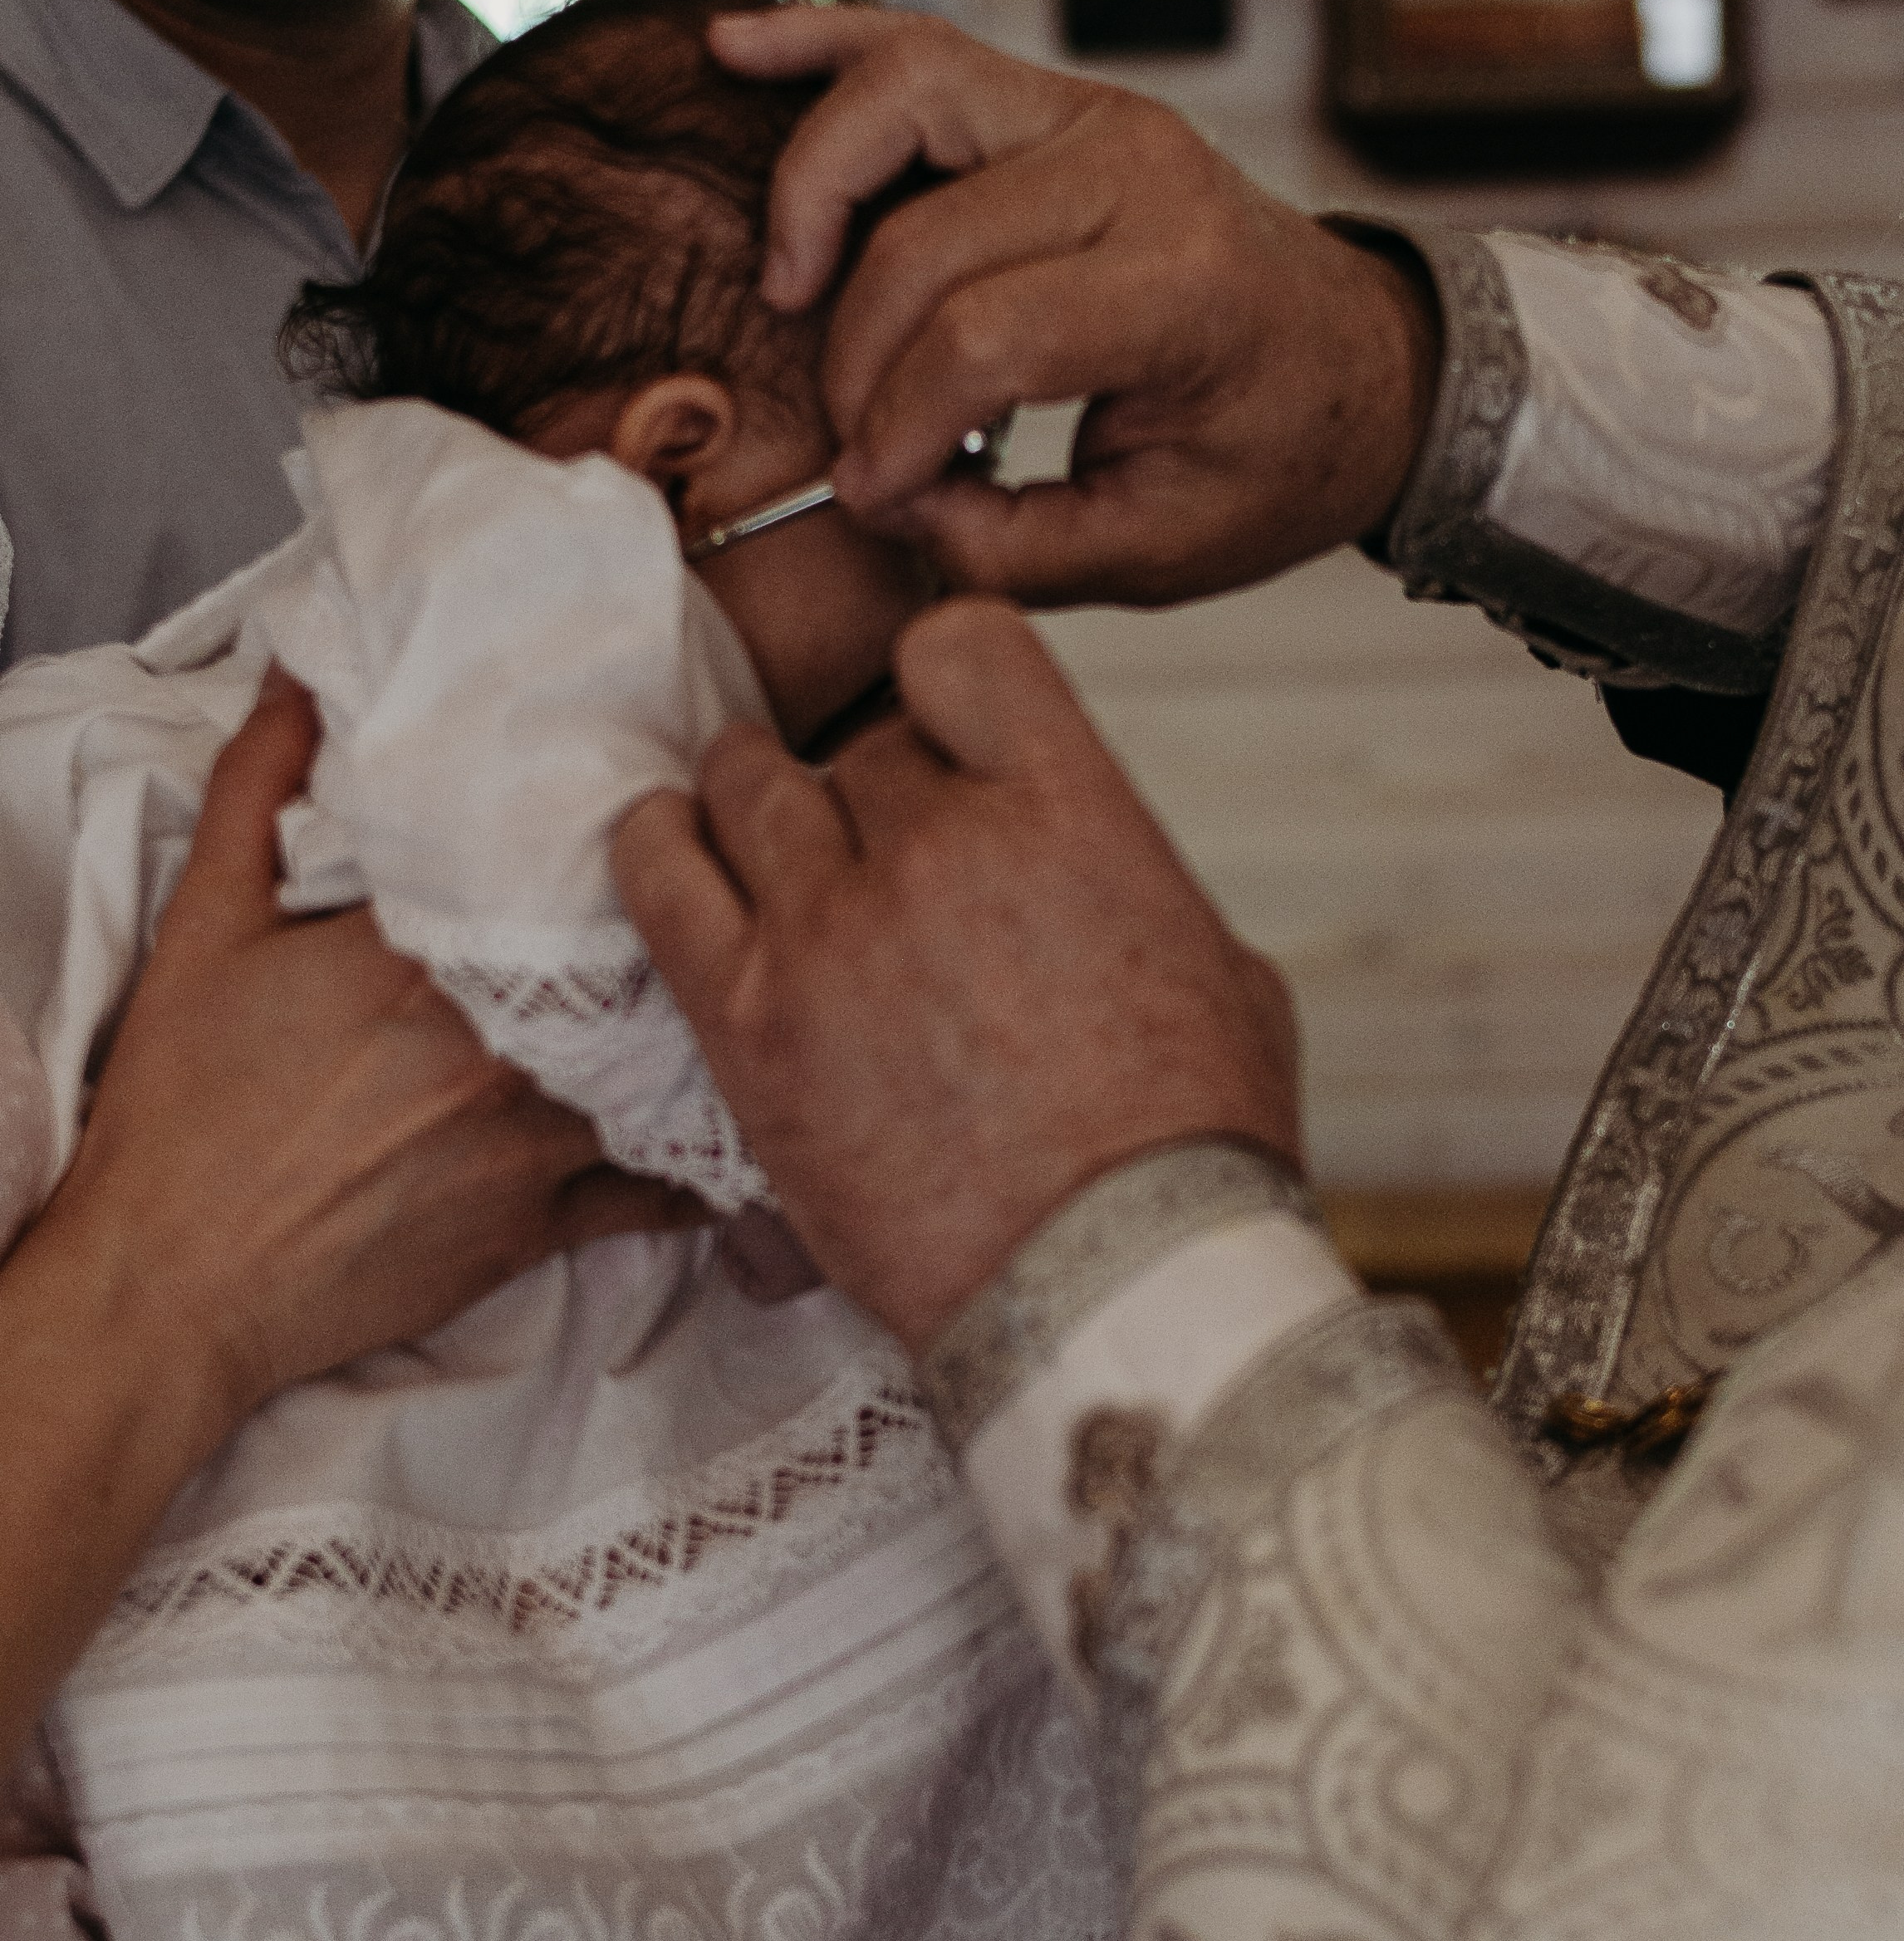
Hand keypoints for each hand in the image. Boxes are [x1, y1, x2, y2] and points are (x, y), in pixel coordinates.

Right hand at [46, 670, 704, 1442]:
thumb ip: (259, 785)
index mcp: (426, 957)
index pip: (562, 867)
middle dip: (683, 928)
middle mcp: (502, 1047)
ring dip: (709, 1038)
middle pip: (640, 962)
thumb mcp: (204, 924)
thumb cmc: (184, 1112)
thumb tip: (305, 681)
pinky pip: (664, 1193)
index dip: (616, 834)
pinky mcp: (541, 1228)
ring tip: (756, 996)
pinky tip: (740, 1124)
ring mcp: (533, 1143)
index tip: (651, 807)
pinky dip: (703, 1161)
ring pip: (670, 1073)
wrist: (177, 1284)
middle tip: (729, 892)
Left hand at [613, 599, 1300, 1352]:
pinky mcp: (749, 1021)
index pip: (959, 647)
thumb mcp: (1220, 971)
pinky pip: (656, 875)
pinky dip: (660, 847)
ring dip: (761, 805)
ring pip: (746, 785)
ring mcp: (830, 929)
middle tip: (887, 871)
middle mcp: (940, 845)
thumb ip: (1124, 879)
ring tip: (774, 852)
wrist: (1105, 1292)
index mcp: (1068, 810)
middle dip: (874, 797)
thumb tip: (1080, 865)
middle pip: (860, 746)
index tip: (950, 743)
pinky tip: (677, 857)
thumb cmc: (1183, 1156)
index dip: (950, 689)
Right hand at [710, 7, 1439, 608]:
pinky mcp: (1051, 101)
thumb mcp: (1156, 549)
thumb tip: (881, 499)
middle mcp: (1139, 172)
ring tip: (787, 290)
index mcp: (1183, 288)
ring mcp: (1093, 115)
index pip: (985, 338)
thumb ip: (1009, 546)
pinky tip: (737, 51)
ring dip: (816, 189)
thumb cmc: (1265, 459)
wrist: (1355, 367)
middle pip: (925, 241)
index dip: (897, 430)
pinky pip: (918, 48)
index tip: (873, 495)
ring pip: (904, 94)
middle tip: (857, 447)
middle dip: (857, 359)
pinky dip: (822, 46)